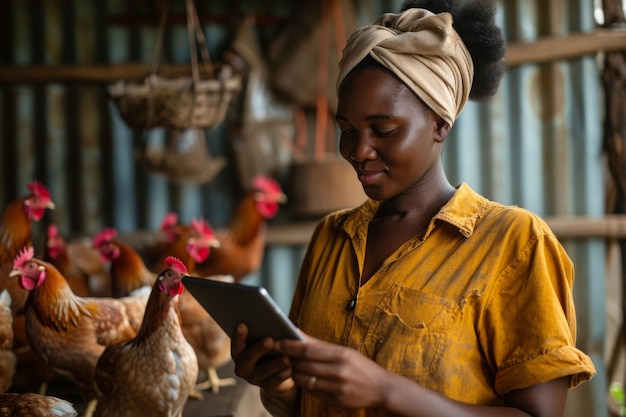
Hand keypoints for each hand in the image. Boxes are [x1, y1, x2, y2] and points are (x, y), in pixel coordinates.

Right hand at [230, 322, 295, 395]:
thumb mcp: (270, 340)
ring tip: (286, 358)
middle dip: (259, 348)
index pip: (237, 343)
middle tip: (269, 340)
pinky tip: (290, 370)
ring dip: (275, 363)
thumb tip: (279, 323)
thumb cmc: (273, 349)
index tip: (242, 324)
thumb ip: (270, 331)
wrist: (279, 373)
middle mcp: (242, 366)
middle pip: (248, 357)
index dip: (238, 335)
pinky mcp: (267, 386)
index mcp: (240, 352)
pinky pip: (274, 381)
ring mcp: (253, 378)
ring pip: (263, 370)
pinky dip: (282, 375)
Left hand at [275, 335, 390, 408]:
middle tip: (278, 353)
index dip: (290, 346)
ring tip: (290, 366)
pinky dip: (304, 383)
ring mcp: (336, 386)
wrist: (381, 388)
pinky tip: (303, 378)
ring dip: (294, 372)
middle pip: (304, 364)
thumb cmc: (361, 366)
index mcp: (341, 354)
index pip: (308, 349)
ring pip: (305, 379)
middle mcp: (338, 370)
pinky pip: (312, 390)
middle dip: (289, 358)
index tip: (277, 341)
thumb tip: (300, 334)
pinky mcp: (335, 399)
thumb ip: (321, 345)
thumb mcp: (345, 351)